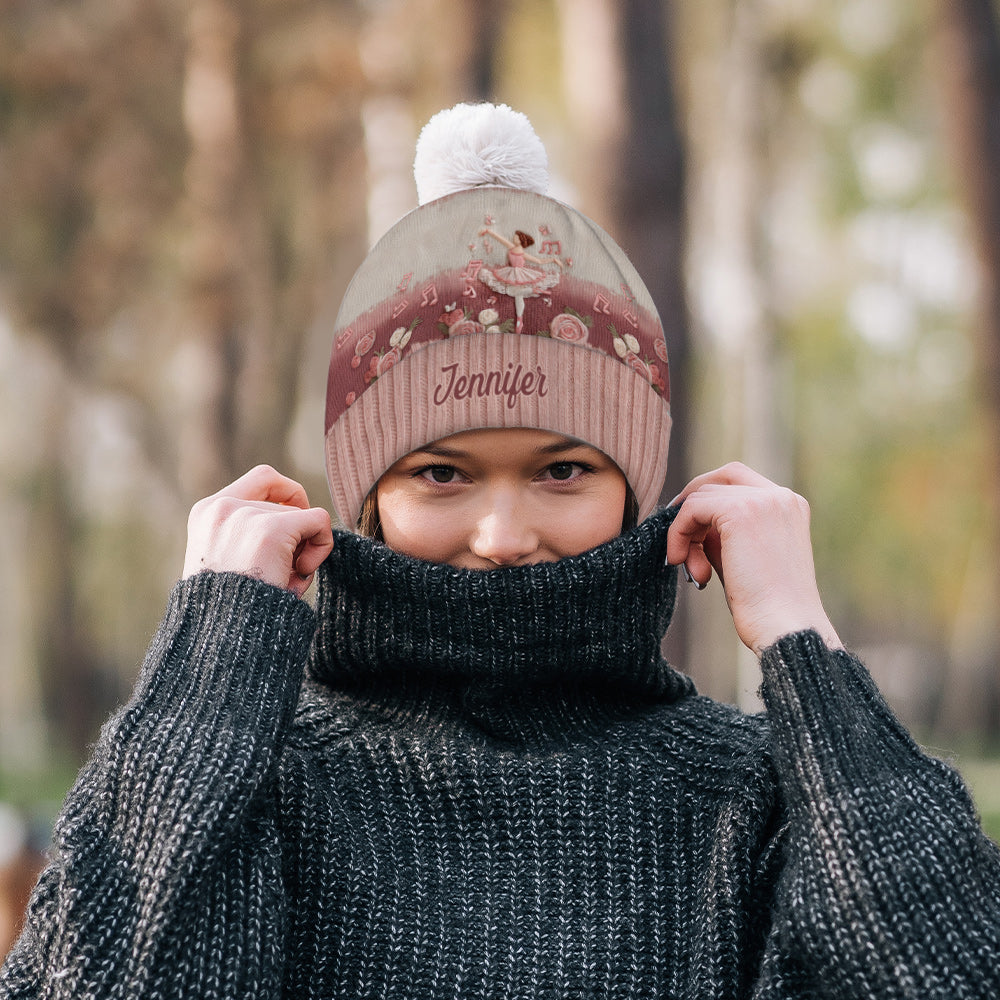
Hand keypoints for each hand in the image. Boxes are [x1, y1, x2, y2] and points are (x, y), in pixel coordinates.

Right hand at [183, 466, 333, 598]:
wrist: (221, 638)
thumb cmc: (230, 611)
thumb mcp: (228, 562)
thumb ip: (249, 535)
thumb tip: (304, 518)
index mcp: (206, 513)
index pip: (262, 479)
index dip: (288, 496)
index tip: (294, 526)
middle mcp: (222, 507)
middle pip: (286, 503)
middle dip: (295, 537)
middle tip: (284, 572)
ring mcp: (246, 516)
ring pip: (303, 516)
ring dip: (303, 550)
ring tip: (283, 582)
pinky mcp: (271, 530)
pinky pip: (319, 521)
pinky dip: (322, 546)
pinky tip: (300, 574)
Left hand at [667, 463, 841, 654]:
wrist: (784, 628)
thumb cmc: (766, 606)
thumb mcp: (743, 558)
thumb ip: (722, 534)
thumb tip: (691, 523)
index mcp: (789, 506)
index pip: (740, 481)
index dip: (708, 499)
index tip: (691, 530)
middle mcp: (781, 497)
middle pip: (721, 477)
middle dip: (693, 504)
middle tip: (678, 538)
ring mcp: (763, 501)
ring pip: (701, 495)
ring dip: (685, 531)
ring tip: (693, 570)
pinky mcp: (741, 512)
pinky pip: (692, 509)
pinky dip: (678, 533)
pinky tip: (680, 561)